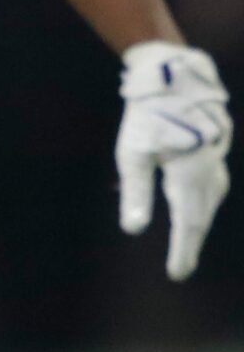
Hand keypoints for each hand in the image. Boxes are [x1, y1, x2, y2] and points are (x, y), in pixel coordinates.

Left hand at [116, 41, 231, 281]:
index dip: (182, 251)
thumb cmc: (147, 115)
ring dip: (199, 222)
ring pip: (211, 200)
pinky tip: (198, 206)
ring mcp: (217, 160)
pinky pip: (214, 184)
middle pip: (201, 215)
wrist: (175, 77)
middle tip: (181, 267)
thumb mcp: (133, 154)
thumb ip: (135, 193)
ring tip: (187, 243)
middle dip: (190, 242)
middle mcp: (209, 170)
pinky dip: (205, 202)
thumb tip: (134, 229)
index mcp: (188, 174)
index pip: (188, 223)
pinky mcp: (217, 151)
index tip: (176, 274)